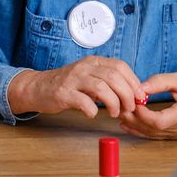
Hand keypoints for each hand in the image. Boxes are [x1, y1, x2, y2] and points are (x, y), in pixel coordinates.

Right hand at [8, 56, 144, 117]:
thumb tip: (133, 94)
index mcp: (93, 61)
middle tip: (129, 108)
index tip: (139, 96)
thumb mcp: (89, 77)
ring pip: (102, 88)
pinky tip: (93, 114)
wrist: (37, 88)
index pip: (120, 66)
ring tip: (114, 113)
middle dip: (127, 95)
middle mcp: (84, 67)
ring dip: (113, 104)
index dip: (133, 81)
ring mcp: (73, 79)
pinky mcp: (63, 93)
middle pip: (114, 77)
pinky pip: (84, 102)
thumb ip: (108, 82)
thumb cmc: (68, 85)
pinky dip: (93, 110)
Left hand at [117, 73, 176, 139]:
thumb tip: (138, 88)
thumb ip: (158, 82)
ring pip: (152, 134)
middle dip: (134, 119)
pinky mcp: (176, 133)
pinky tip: (129, 125)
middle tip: (120, 107)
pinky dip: (141, 130)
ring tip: (121, 114)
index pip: (159, 121)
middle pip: (153, 129)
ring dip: (135, 126)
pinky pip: (156, 135)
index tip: (132, 101)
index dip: (142, 114)